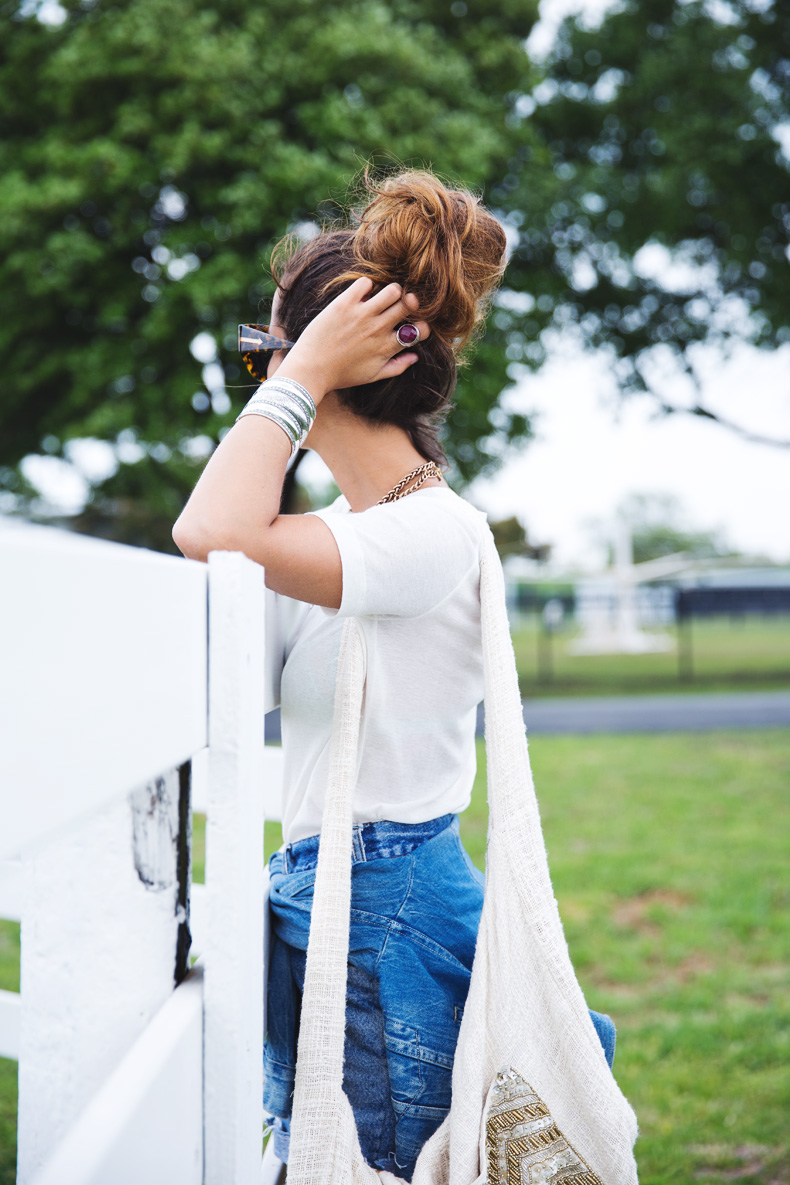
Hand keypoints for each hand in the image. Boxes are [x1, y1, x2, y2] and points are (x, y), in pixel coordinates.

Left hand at [274, 277, 430, 400]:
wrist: (310, 370)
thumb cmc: (341, 375)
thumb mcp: (372, 376)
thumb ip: (397, 367)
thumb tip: (415, 356)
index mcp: (387, 347)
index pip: (419, 330)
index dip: (421, 326)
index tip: (412, 326)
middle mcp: (378, 329)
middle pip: (409, 305)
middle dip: (409, 303)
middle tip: (399, 305)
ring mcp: (361, 315)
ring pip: (392, 290)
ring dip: (390, 291)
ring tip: (381, 297)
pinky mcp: (344, 304)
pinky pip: (365, 282)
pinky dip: (365, 285)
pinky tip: (359, 295)